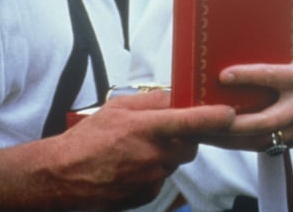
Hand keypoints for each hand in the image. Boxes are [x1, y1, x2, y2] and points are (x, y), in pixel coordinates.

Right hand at [51, 90, 234, 209]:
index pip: (192, 121)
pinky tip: (131, 166)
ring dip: (166, 154)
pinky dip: (153, 172)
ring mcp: (151, 179)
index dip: (215, 118)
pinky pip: (161, 180)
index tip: (230, 114)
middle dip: (185, 137)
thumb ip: (150, 101)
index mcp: (147, 129)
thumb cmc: (87, 139)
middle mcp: (153, 155)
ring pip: (175, 163)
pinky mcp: (146, 195)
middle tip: (164, 130)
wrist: (62, 175)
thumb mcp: (117, 107)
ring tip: (137, 149)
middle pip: (190, 145)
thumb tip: (175, 96)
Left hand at [204, 47, 292, 152]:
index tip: (223, 75)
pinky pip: (259, 145)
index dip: (247, 76)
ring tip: (199, 131)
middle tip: (204, 114)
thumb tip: (247, 33)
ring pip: (257, 138)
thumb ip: (281, 49)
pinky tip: (215, 139)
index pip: (272, 76)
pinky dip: (236, 143)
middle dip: (232, 120)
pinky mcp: (292, 144)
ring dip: (227, 137)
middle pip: (263, 119)